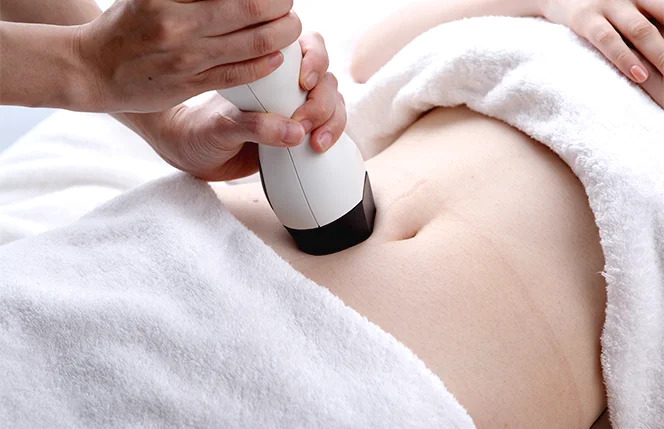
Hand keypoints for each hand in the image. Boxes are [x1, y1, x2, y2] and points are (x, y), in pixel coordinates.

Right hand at [76, 0, 300, 112]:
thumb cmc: (126, 25)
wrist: (94, 69)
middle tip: (288, 5)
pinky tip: (276, 56)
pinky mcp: (192, 84)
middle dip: (281, 7)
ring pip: (253, 44)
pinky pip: (240, 74)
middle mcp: (180, 24)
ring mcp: (187, 58)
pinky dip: (264, 64)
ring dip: (281, 35)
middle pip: (251, 10)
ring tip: (290, 28)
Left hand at [136, 32, 346, 180]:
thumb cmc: (201, 131)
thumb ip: (253, 127)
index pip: (307, 48)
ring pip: (333, 103)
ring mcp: (297, 108)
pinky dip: (331, 134)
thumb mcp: (221, 127)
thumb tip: (294, 132)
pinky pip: (329, 127)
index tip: (303, 82)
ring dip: (331, 120)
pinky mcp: (302, 132)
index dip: (314, 60)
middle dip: (321, 101)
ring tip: (315, 142)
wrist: (195, 155)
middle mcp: (287, 83)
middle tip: (302, 124)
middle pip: (326, 79)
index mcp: (268, 67)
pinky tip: (319, 146)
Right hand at [542, 0, 663, 83]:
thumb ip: (651, 16)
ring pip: (642, 30)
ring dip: (661, 54)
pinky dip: (625, 58)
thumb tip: (661, 46)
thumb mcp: (631, 4)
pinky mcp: (585, 19)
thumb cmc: (603, 3)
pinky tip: (639, 75)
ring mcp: (609, 4)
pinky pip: (608, 40)